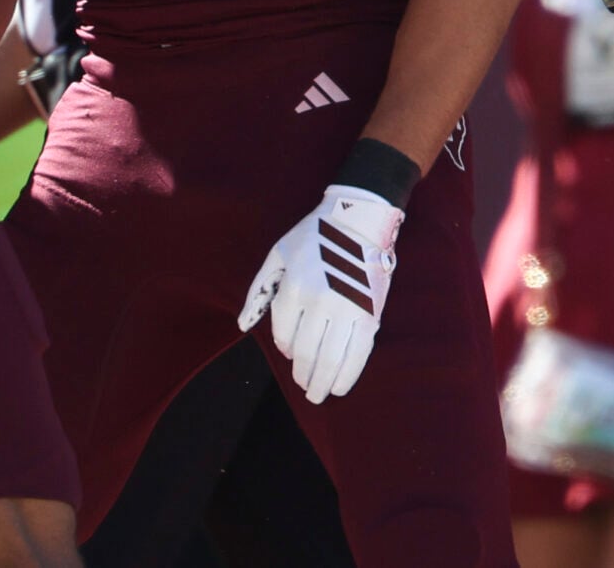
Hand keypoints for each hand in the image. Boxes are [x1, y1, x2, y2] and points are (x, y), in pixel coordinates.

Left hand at [238, 183, 403, 402]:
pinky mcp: (369, 313)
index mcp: (293, 287)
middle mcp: (318, 301)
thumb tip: (243, 324)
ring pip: (330, 359)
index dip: (285, 348)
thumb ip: (259, 290)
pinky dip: (348, 375)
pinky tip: (341, 386)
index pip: (284, 334)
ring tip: (319, 394)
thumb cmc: (315, 237)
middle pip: (306, 353)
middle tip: (305, 388)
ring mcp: (346, 309)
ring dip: (323, 382)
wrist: (359, 220)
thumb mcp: (278, 255)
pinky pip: (358, 353)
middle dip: (303, 376)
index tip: (289, 352)